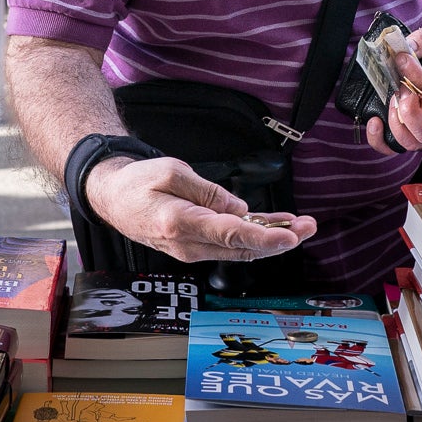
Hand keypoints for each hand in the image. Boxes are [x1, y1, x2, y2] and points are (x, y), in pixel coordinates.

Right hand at [85, 155, 315, 265]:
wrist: (112, 197)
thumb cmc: (138, 182)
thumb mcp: (171, 171)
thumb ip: (208, 192)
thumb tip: (240, 210)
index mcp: (180, 223)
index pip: (230, 235)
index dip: (264, 238)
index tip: (289, 236)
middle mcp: (189, 244)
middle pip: (242, 247)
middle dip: (279, 239)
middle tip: (308, 227)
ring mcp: (193, 249)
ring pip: (240, 249)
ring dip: (272, 238)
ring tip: (303, 225)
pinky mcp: (197, 245)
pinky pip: (231, 243)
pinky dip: (255, 236)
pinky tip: (280, 227)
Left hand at [365, 22, 421, 155]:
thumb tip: (405, 49)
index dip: (417, 78)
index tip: (401, 59)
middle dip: (408, 113)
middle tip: (399, 90)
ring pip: (414, 142)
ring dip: (396, 124)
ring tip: (390, 100)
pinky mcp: (414, 125)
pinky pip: (396, 144)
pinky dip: (382, 139)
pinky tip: (374, 120)